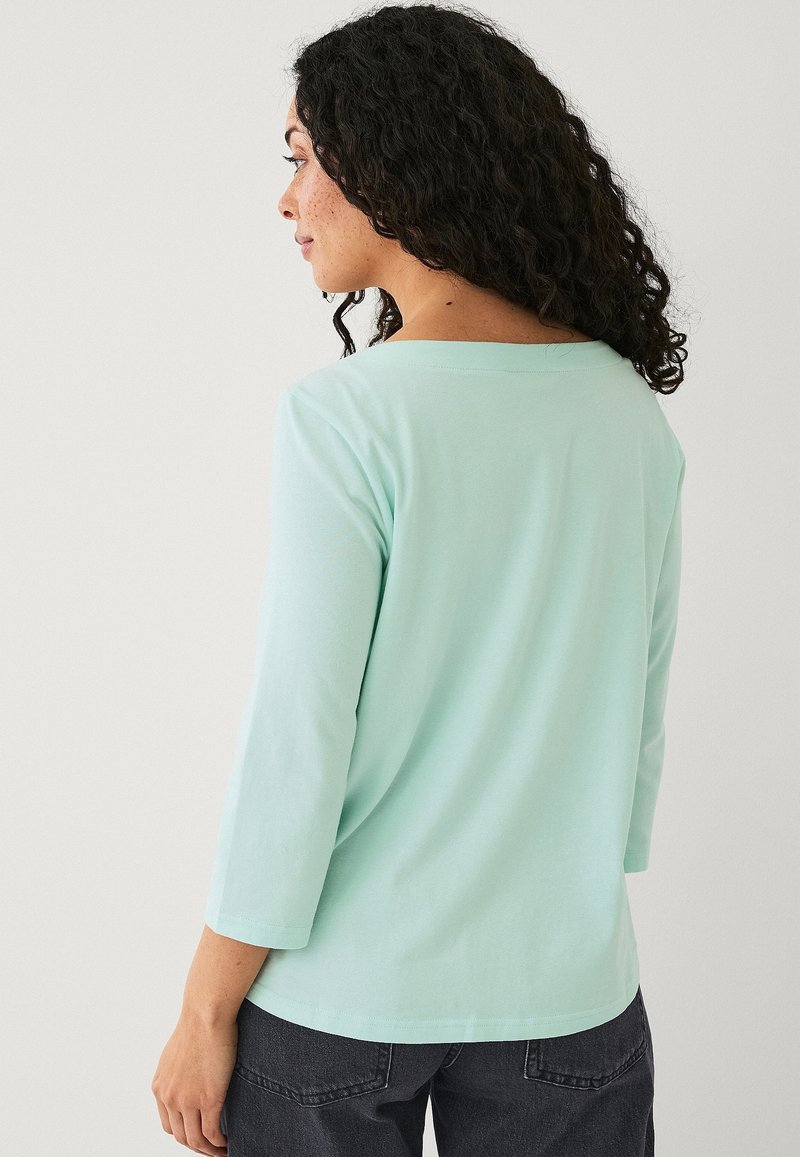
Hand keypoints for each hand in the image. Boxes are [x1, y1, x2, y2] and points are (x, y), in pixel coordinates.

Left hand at [151, 1007, 237, 1155]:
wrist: (205, 1013)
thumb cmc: (198, 1023)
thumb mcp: (176, 1052)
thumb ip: (178, 1072)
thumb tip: (189, 1079)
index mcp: (160, 1087)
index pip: (169, 1125)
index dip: (184, 1135)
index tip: (199, 1136)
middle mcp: (170, 1097)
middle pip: (181, 1136)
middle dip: (198, 1147)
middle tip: (214, 1148)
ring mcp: (188, 1100)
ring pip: (196, 1140)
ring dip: (210, 1150)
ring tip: (223, 1150)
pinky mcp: (209, 1098)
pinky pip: (212, 1132)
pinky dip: (220, 1142)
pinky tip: (229, 1141)